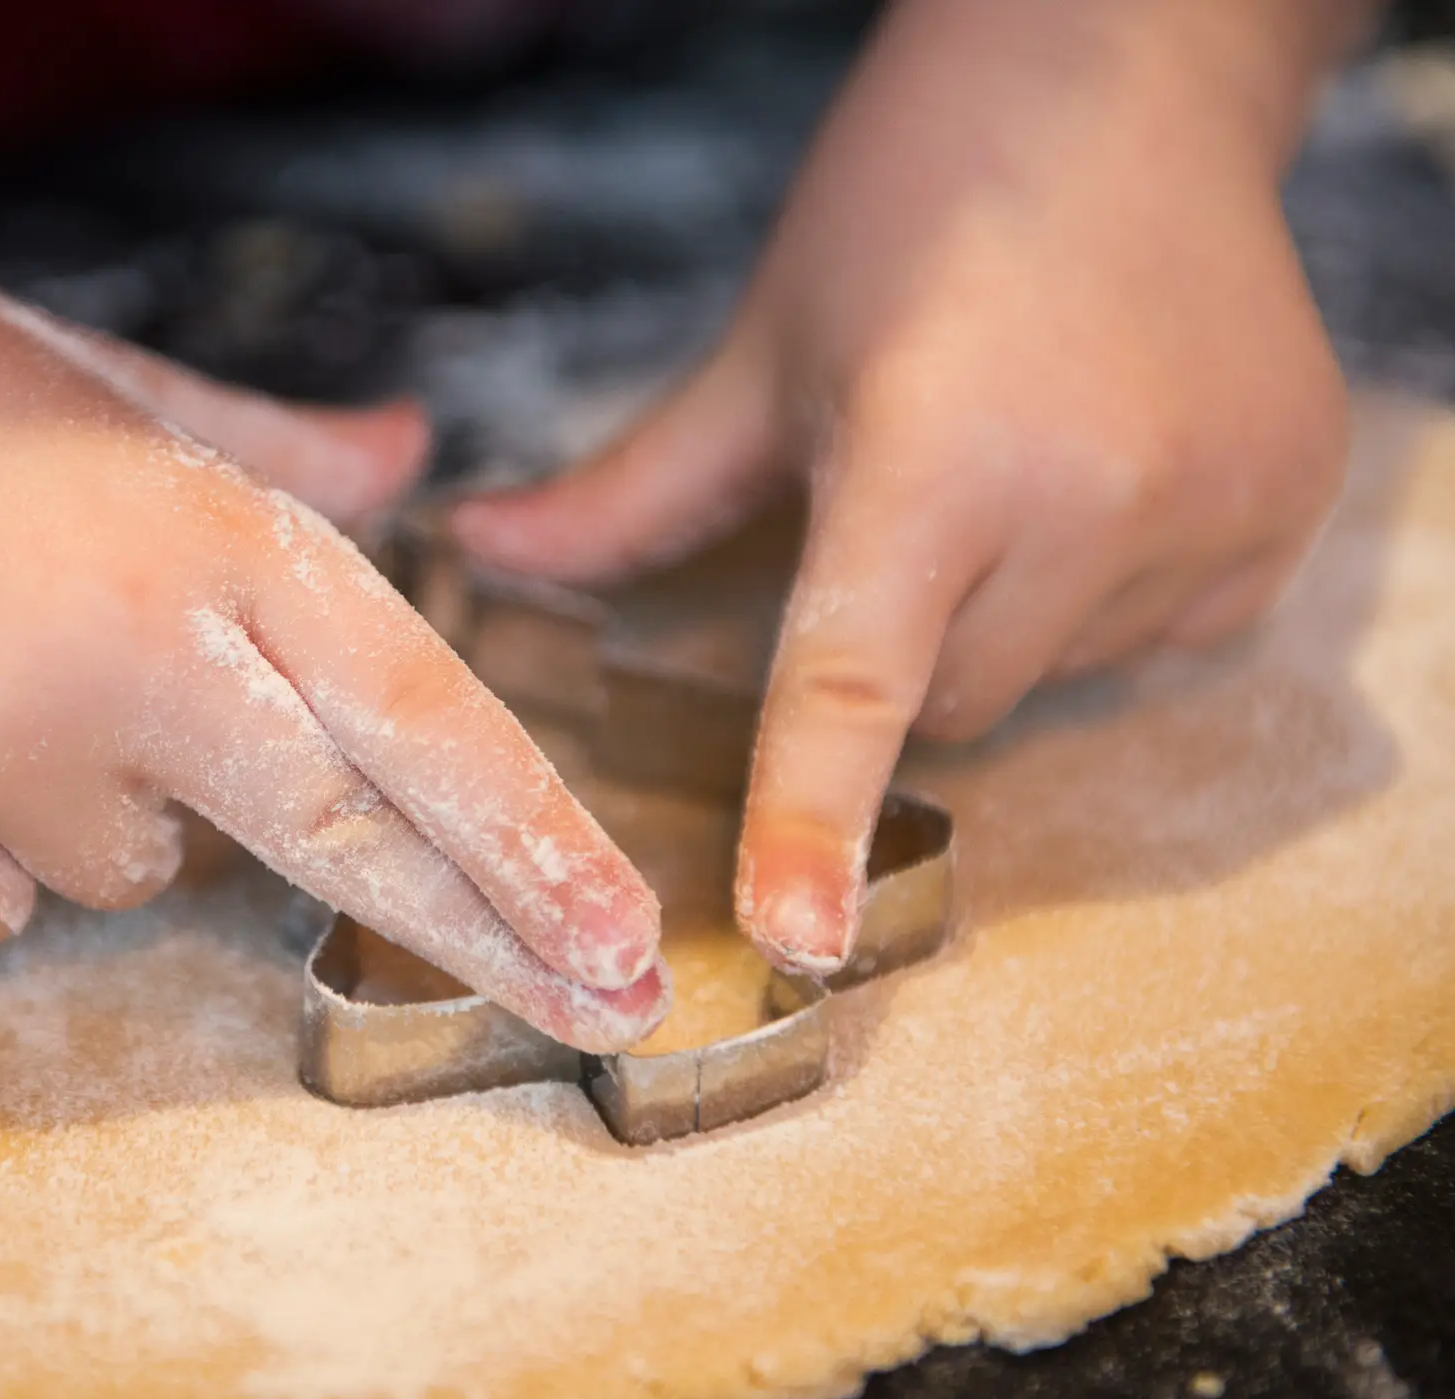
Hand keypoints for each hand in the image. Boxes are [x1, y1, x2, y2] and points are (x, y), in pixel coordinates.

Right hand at [0, 197, 667, 1050]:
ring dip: (116, 809)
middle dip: (489, 934)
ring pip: (142, 873)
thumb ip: (284, 457)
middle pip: (346, 834)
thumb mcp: (125, 397)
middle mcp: (131, 644)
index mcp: (211, 531)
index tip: (627, 940)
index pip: (415, 706)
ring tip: (9, 675)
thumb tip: (415, 461)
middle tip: (605, 1015)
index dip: (532, 834)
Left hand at [447, 0, 1353, 972]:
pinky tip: (1096, 469)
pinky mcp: (1290, 514)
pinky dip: (1104, 593)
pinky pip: (1157, 638)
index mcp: (934, 456)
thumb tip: (486, 552)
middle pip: (949, 706)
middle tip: (900, 505)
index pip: (849, 680)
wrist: (1124, 72)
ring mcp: (1210, 514)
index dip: (807, 815)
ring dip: (1005, 619)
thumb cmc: (916, 194)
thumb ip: (633, 490)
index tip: (791, 935)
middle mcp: (1090, 502)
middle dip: (901, 644)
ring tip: (1010, 455)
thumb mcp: (765, 349)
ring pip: (1050, 679)